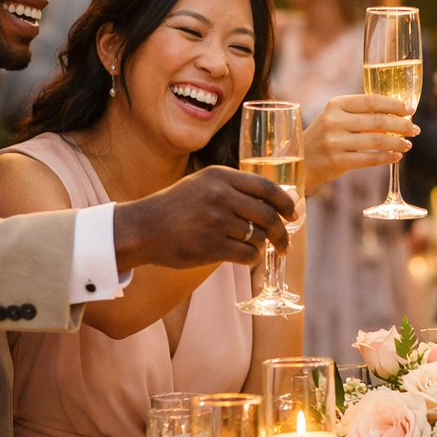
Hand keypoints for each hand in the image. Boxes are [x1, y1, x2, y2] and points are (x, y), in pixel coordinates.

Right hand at [113, 166, 296, 270]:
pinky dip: (252, 259)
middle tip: (285, 244)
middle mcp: (220, 195)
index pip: (266, 187)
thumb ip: (237, 189)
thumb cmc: (177, 207)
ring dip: (262, 246)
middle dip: (282, 233)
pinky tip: (246, 258)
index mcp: (220, 177)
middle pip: (268, 214)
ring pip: (258, 236)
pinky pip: (247, 254)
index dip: (285, 202)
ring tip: (256, 249)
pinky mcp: (211, 245)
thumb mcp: (203, 185)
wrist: (143, 228)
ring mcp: (216, 221)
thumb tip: (280, 199)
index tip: (292, 214)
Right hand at [303, 94, 418, 188]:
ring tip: (408, 144)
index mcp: (336, 104)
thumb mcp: (337, 117)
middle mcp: (334, 121)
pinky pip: (369, 159)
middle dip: (401, 125)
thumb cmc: (326, 136)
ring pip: (376, 141)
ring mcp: (335, 142)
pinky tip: (396, 157)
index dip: (394, 105)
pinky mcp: (337, 161)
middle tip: (415, 129)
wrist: (301, 159)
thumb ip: (361, 114)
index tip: (410, 110)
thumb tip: (397, 114)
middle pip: (377, 121)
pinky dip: (386, 158)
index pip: (372, 101)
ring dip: (397, 143)